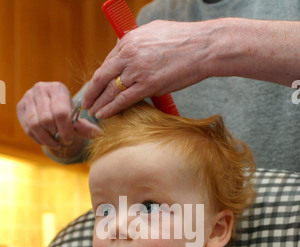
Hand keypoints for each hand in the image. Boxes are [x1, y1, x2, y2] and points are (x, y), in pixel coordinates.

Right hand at [17, 81, 100, 151]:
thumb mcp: (77, 119)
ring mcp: (28, 96)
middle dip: (56, 134)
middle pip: (47, 120)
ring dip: (46, 138)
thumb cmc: (67, 114)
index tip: (69, 139)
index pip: (61, 112)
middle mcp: (41, 88)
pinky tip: (46, 140)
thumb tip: (100, 134)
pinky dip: (38, 139)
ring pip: (35, 125)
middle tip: (62, 140)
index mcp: (58, 88)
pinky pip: (27, 128)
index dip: (65, 130)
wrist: (51, 109)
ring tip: (55, 142)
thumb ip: (85, 127)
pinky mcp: (19, 106)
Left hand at [82, 20, 206, 117]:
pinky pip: (124, 100)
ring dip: (99, 103)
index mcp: (128, 40)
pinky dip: (111, 109)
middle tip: (85, 102)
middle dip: (91, 92)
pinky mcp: (148, 86)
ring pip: (110, 91)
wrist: (203, 47)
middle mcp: (129, 55)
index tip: (95, 87)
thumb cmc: (182, 39)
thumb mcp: (152, 31)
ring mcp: (137, 71)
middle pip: (102, 77)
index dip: (99, 78)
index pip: (107, 62)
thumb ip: (135, 42)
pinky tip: (104, 114)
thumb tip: (125, 50)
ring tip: (92, 112)